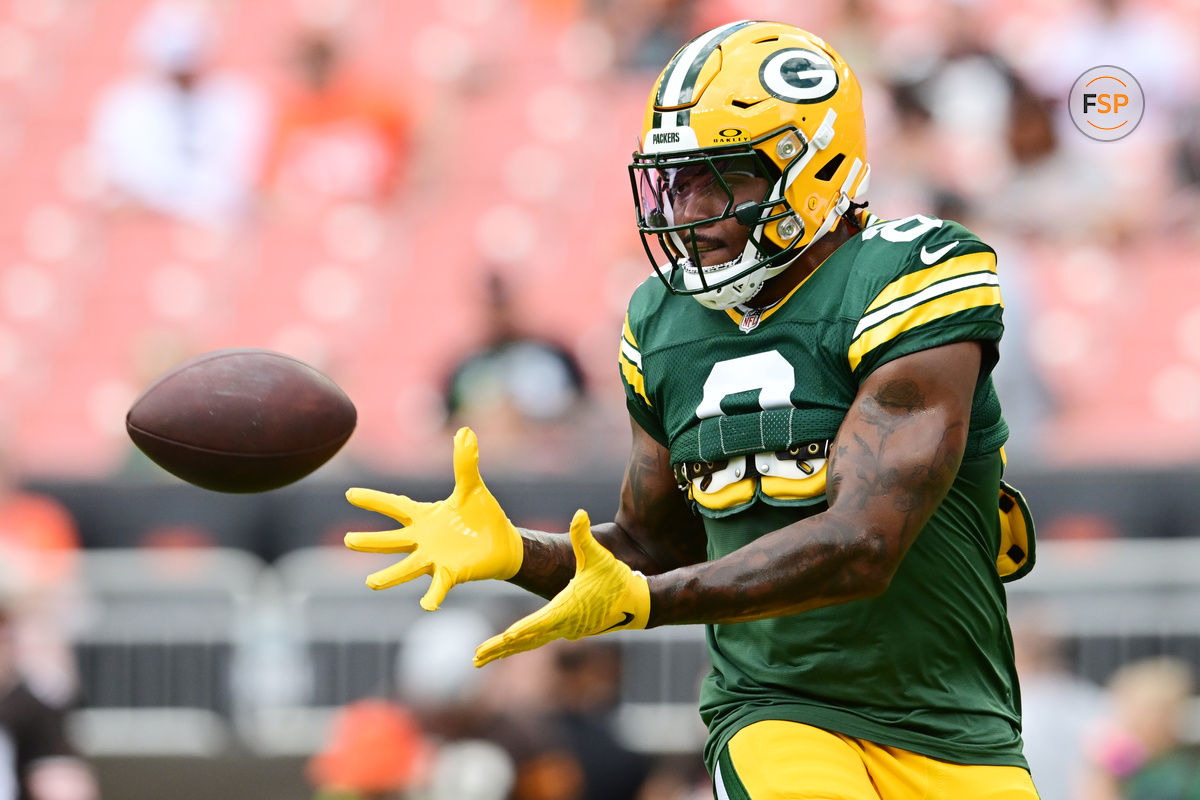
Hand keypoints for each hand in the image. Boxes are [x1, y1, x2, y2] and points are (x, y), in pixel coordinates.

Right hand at [344, 427, 522, 610]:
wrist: (503, 542)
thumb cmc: (482, 514)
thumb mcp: (472, 486)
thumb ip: (465, 462)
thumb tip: (465, 431)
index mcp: (424, 516)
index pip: (394, 506)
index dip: (373, 500)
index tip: (350, 494)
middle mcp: (423, 539)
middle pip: (392, 540)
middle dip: (371, 541)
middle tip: (348, 540)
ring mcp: (434, 558)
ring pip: (406, 567)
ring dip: (390, 576)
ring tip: (371, 582)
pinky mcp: (451, 572)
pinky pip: (438, 586)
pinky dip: (433, 595)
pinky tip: (426, 605)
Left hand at [473, 509, 649, 666]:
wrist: (638, 603)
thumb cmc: (617, 579)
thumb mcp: (600, 556)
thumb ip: (584, 536)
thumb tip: (579, 513)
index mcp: (567, 609)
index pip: (540, 622)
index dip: (522, 630)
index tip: (504, 639)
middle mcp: (564, 624)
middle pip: (527, 640)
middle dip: (500, 649)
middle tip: (475, 658)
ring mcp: (567, 630)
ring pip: (531, 642)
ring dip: (505, 650)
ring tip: (480, 657)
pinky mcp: (570, 630)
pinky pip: (540, 639)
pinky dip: (522, 644)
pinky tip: (509, 645)